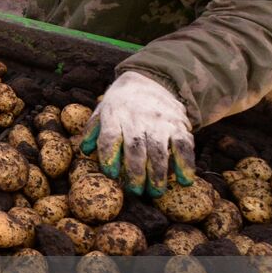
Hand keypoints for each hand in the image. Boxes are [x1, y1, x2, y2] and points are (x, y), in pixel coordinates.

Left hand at [79, 71, 194, 196]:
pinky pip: (184, 145)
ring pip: (159, 150)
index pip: (110, 137)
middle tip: (136, 191)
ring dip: (159, 174)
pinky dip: (186, 164)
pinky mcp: (178, 124)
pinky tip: (185, 181)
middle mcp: (137, 119)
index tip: (112, 175)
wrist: (149, 79)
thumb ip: (93, 130)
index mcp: (114, 116)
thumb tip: (85, 150)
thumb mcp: (102, 111)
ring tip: (156, 193)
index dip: (110, 157)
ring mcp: (159, 122)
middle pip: (135, 148)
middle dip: (136, 173)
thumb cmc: (120, 104)